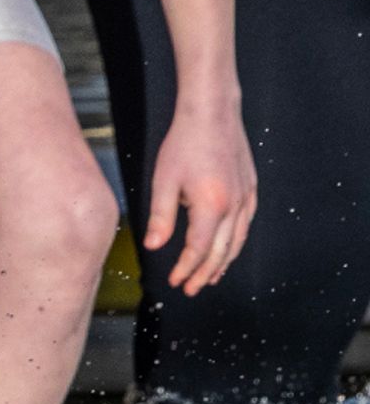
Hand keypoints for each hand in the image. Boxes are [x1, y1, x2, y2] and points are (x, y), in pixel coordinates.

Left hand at [140, 104, 256, 295]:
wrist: (212, 115)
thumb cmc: (185, 144)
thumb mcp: (164, 181)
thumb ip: (160, 217)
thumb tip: (153, 246)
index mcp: (211, 206)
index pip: (198, 250)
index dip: (186, 269)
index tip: (175, 281)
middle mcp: (234, 206)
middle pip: (221, 252)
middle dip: (205, 274)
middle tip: (192, 289)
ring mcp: (246, 198)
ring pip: (238, 241)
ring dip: (223, 263)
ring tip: (210, 277)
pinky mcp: (251, 189)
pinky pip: (246, 225)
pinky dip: (236, 243)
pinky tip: (227, 248)